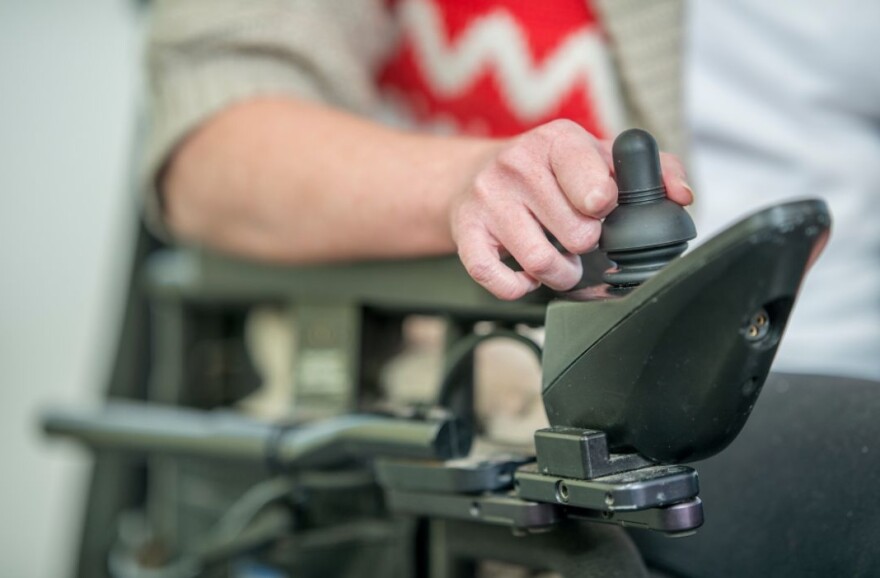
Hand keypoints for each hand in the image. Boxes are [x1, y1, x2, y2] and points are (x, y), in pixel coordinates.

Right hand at [449, 120, 693, 299]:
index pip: (597, 190)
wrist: (471, 176)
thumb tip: (681, 197)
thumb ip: (650, 169)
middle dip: (586, 246)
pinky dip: (518, 287)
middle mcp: (517, 164)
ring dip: (560, 274)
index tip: (600, 208)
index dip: (606, 210)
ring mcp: (487, 199)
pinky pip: (498, 280)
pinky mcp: (465, 232)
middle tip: (577, 236)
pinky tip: (524, 271)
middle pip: (577, 236)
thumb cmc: (545, 171)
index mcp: (556, 140)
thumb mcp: (596, 155)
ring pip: (542, 263)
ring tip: (559, 259)